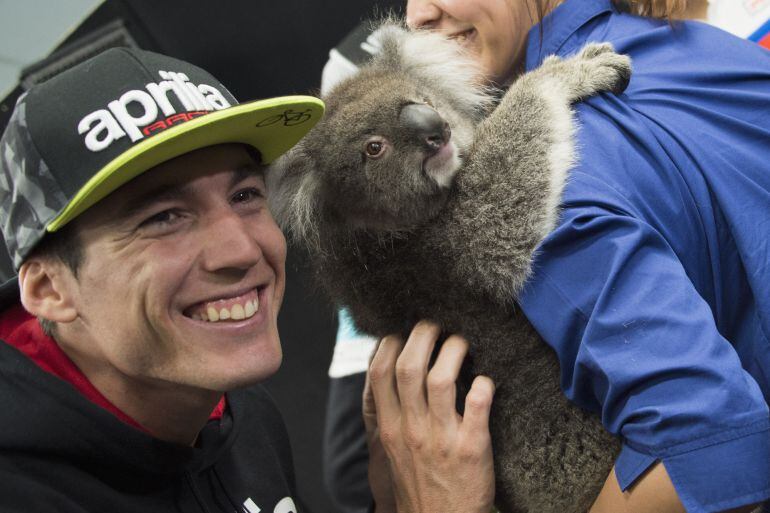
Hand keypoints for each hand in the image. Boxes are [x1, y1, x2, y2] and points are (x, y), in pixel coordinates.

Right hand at [364, 321, 495, 512]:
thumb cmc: (421, 484)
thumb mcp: (394, 451)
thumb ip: (393, 414)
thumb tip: (392, 374)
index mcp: (390, 428)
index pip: (379, 373)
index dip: (390, 343)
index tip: (403, 332)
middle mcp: (412, 429)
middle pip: (409, 367)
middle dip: (422, 335)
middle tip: (436, 325)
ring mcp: (442, 438)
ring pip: (442, 379)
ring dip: (454, 351)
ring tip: (462, 343)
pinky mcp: (472, 448)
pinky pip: (478, 405)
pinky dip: (484, 385)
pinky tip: (486, 381)